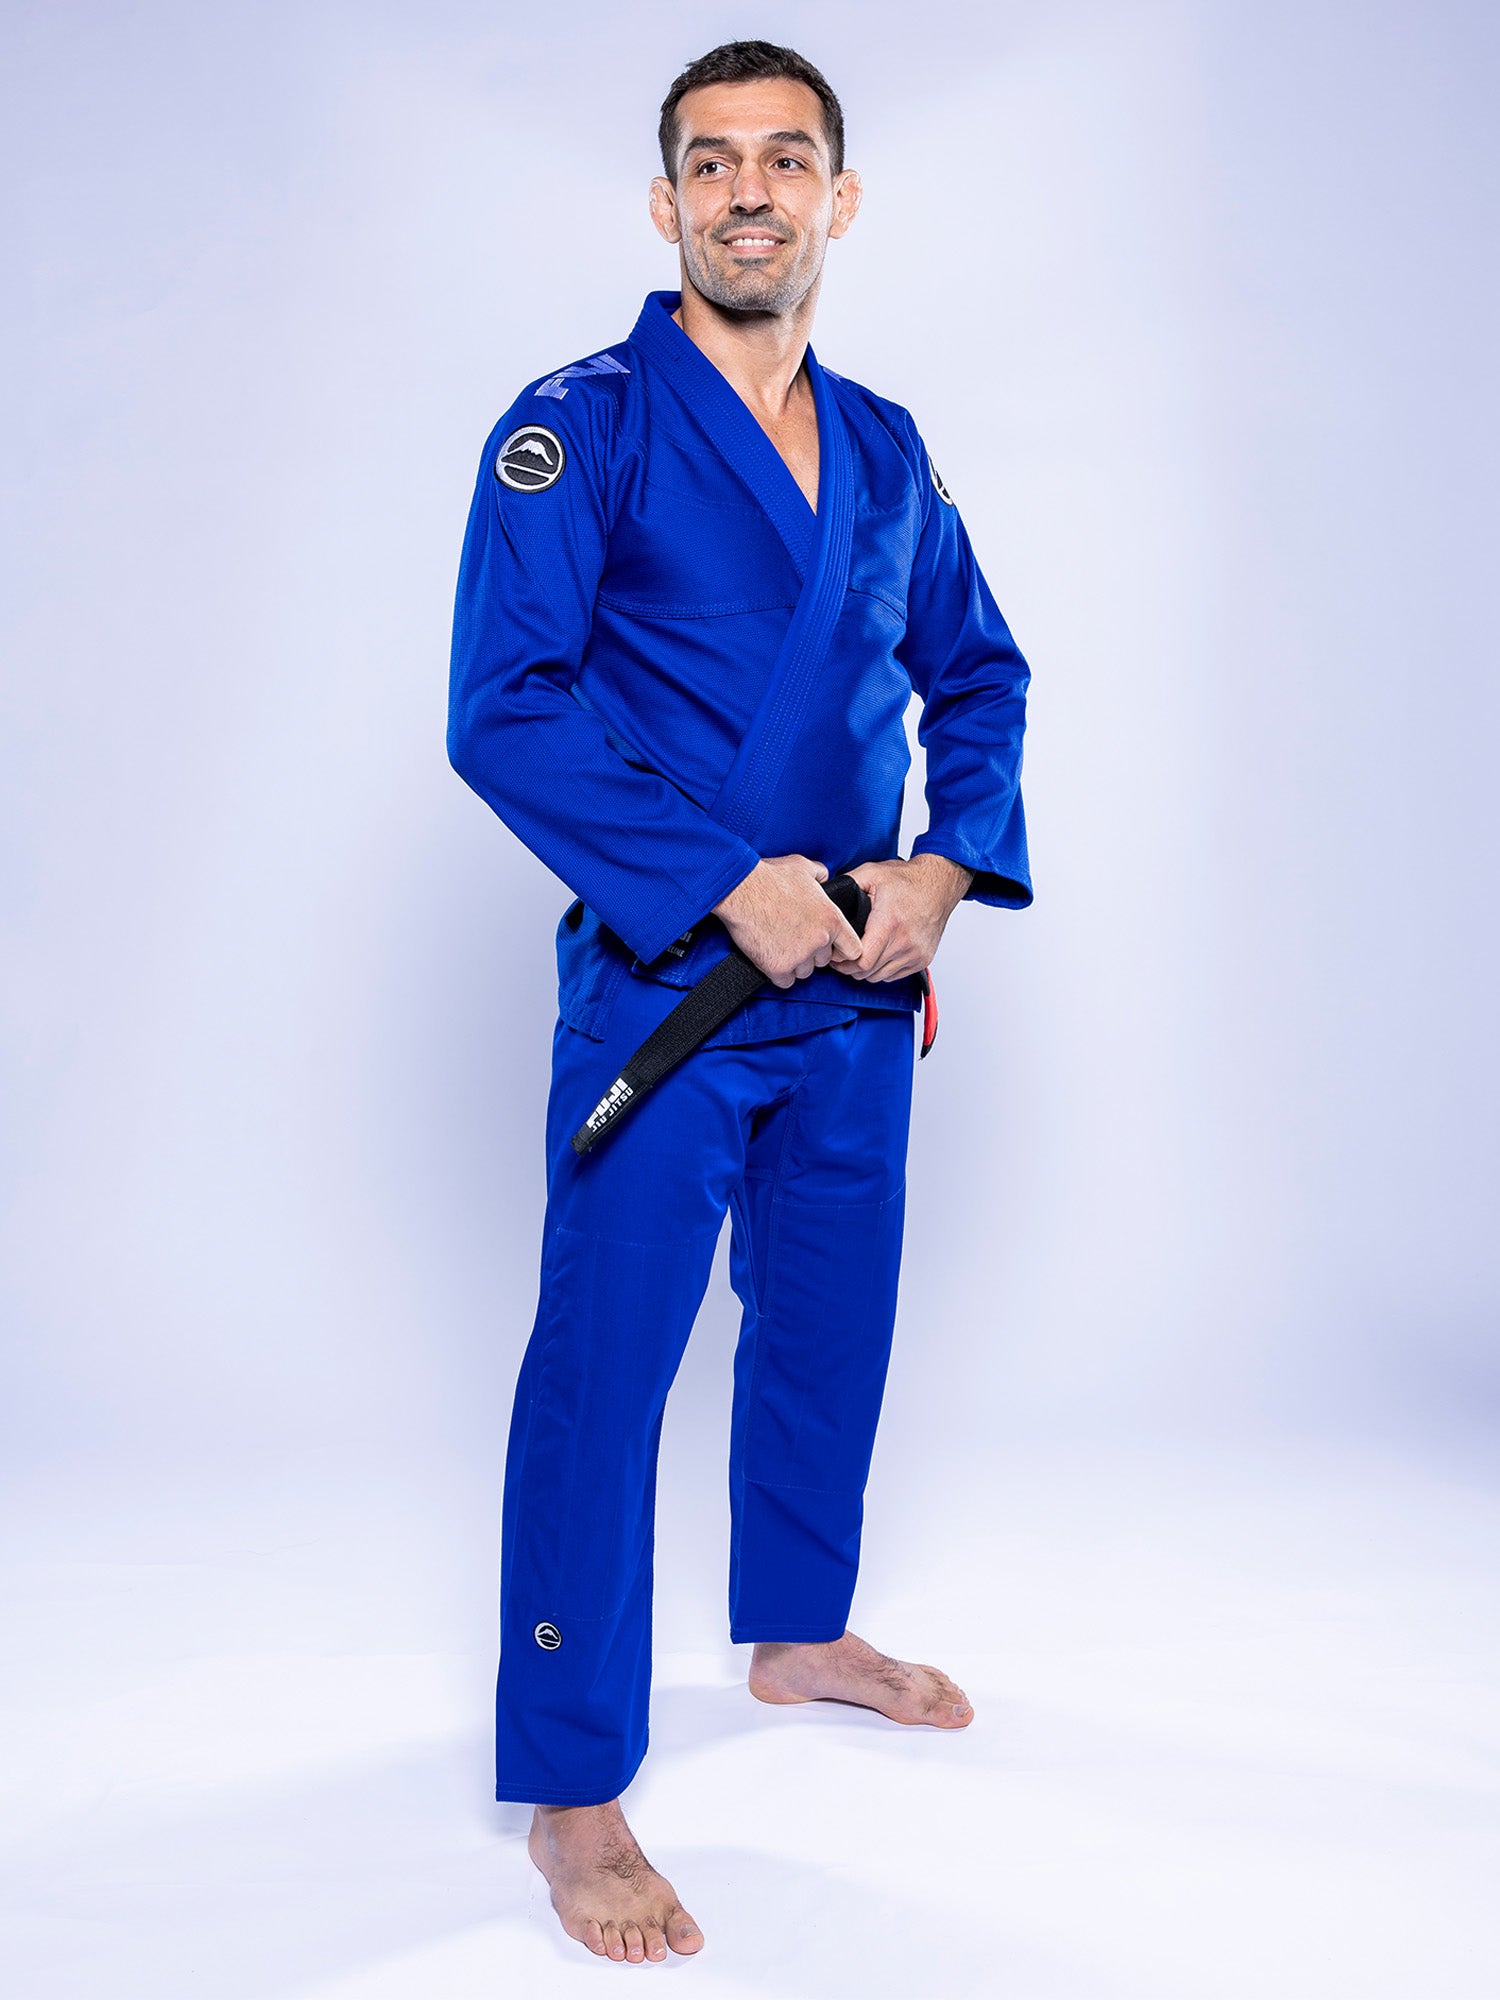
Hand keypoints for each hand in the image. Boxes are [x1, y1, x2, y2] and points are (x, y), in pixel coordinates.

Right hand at [712, 854, 863, 988]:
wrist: (741, 890)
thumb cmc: (769, 876)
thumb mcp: (803, 866)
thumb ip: (821, 875)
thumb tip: (824, 878)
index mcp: (832, 919)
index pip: (853, 949)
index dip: (842, 950)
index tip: (832, 949)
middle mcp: (819, 941)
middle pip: (823, 961)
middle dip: (812, 953)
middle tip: (794, 939)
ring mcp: (799, 957)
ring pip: (804, 972)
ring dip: (794, 964)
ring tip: (779, 945)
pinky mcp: (778, 967)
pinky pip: (785, 981)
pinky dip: (778, 973)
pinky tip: (771, 958)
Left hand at [840, 854, 972, 982]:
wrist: (939, 884)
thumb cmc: (909, 880)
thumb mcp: (872, 873)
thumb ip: (847, 883)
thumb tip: (826, 893)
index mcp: (889, 923)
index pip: (862, 961)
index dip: (843, 961)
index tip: (835, 954)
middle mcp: (904, 942)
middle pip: (867, 972)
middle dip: (849, 967)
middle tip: (841, 957)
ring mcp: (915, 953)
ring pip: (880, 977)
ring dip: (865, 970)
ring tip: (858, 955)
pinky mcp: (922, 959)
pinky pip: (894, 976)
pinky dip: (882, 970)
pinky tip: (877, 956)